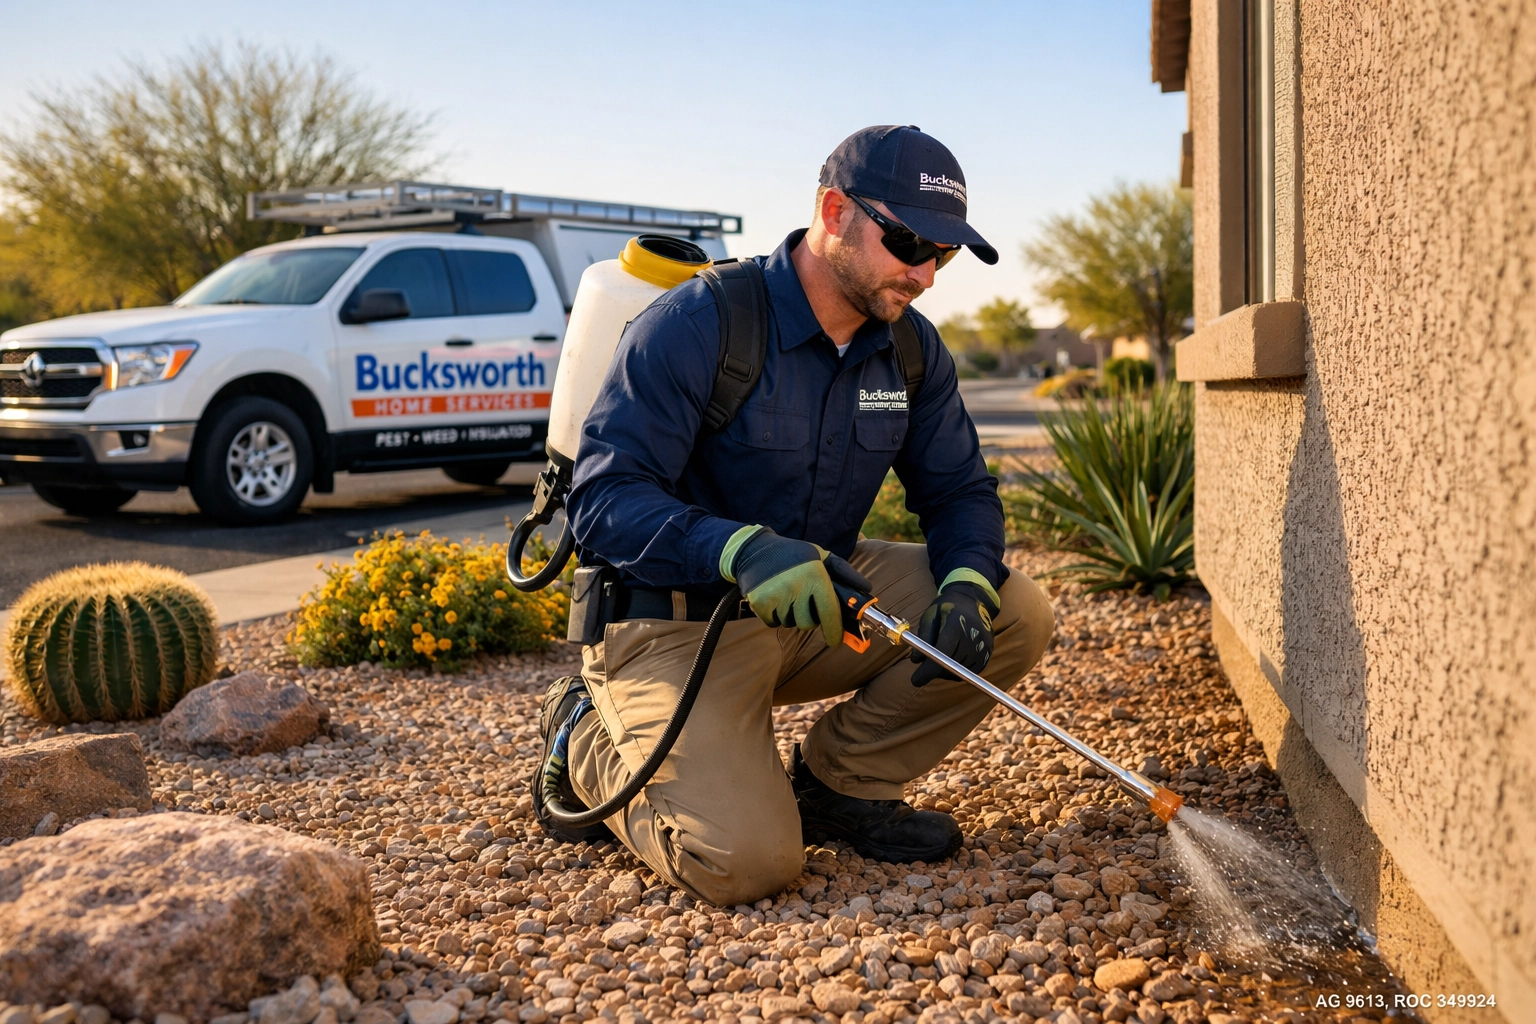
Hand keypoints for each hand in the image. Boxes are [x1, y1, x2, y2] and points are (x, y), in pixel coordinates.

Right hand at [723, 527, 869, 647]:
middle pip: (809, 623)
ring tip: (787, 595)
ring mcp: (777, 596)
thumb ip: (845, 573)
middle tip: (804, 602)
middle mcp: (797, 587)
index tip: (835, 641)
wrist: (755, 550)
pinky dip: (775, 615)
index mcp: (815, 575)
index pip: (829, 612)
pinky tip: (775, 598)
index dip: (834, 630)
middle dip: (809, 617)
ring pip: (791, 623)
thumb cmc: (794, 554)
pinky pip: (774, 623)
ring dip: (792, 615)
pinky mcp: (761, 603)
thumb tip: (867, 589)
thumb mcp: (821, 556)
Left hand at [910, 581, 997, 685]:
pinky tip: (951, 658)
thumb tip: (915, 660)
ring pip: (958, 672)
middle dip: (933, 670)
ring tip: (939, 657)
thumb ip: (922, 637)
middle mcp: (973, 638)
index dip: (928, 670)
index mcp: (957, 624)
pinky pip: (968, 673)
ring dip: (945, 671)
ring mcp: (983, 648)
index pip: (942, 653)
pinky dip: (956, 671)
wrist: (973, 602)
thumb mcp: (930, 616)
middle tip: (924, 666)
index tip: (915, 680)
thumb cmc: (947, 609)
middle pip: (950, 665)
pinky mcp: (987, 656)